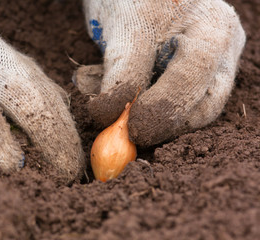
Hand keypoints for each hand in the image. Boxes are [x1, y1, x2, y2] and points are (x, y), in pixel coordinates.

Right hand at [0, 0, 84, 181]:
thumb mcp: (6, 60)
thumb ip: (35, 84)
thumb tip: (65, 113)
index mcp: (8, 60)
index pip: (45, 98)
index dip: (63, 135)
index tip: (72, 167)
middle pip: (22, 97)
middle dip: (47, 138)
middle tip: (58, 174)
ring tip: (10, 169)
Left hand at [75, 0, 244, 146]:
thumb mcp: (127, 29)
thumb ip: (123, 73)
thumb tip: (109, 118)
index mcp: (212, 30)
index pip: (192, 78)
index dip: (162, 108)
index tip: (131, 127)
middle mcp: (221, 51)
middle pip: (203, 105)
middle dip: (163, 125)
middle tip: (130, 134)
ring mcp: (211, 66)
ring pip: (192, 111)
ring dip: (158, 124)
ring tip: (127, 118)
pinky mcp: (193, 78)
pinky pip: (179, 107)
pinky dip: (153, 115)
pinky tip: (132, 109)